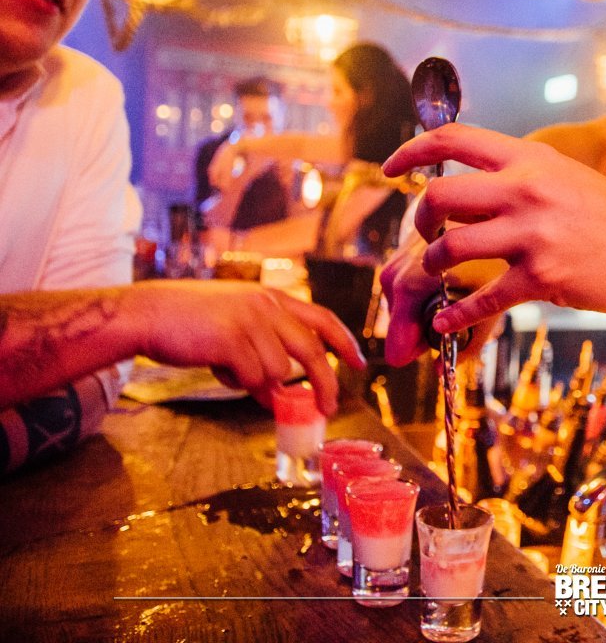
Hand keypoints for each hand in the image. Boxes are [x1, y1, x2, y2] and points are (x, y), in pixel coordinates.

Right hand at [127, 280, 364, 415]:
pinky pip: (253, 378)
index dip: (344, 341)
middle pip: (312, 350)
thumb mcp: (235, 328)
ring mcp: (250, 320)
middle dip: (325, 383)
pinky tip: (217, 366)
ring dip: (257, 381)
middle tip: (328, 408)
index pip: (322, 317)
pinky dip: (239, 383)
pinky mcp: (233, 339)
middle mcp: (266, 304)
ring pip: (278, 371)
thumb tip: (282, 396)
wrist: (145, 315)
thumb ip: (263, 353)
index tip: (360, 362)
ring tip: (226, 366)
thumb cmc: (187, 324)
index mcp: (271, 297)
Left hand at [382, 123, 605, 336]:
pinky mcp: (543, 278)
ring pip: (450, 248)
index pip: (454, 138)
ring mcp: (534, 234)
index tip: (390, 170)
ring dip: (433, 268)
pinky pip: (480, 299)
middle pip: (439, 196)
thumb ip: (520, 178)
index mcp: (531, 158)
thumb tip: (469, 193)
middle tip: (426, 236)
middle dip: (419, 221)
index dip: (412, 151)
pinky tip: (446, 322)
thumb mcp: (566, 179)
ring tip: (438, 278)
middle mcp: (527, 188)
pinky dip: (455, 315)